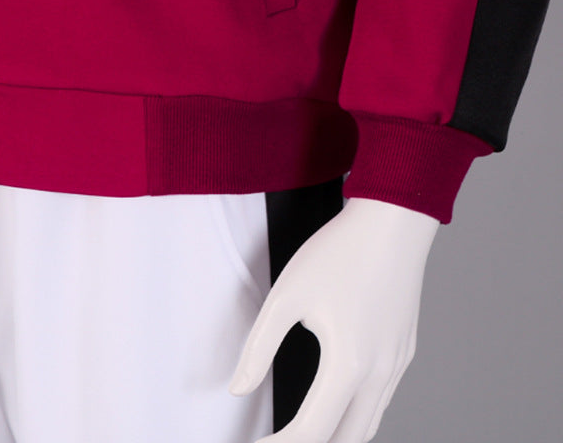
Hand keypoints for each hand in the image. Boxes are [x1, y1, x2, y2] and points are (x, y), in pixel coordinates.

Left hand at [227, 196, 439, 442]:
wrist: (392, 221)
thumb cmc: (337, 254)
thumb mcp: (286, 297)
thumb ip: (259, 348)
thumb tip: (237, 390)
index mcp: (349, 364)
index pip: (311, 433)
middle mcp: (381, 374)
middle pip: (348, 440)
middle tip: (277, 441)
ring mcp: (398, 364)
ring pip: (369, 425)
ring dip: (336, 436)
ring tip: (300, 432)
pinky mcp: (405, 350)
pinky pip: (381, 400)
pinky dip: (356, 415)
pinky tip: (334, 402)